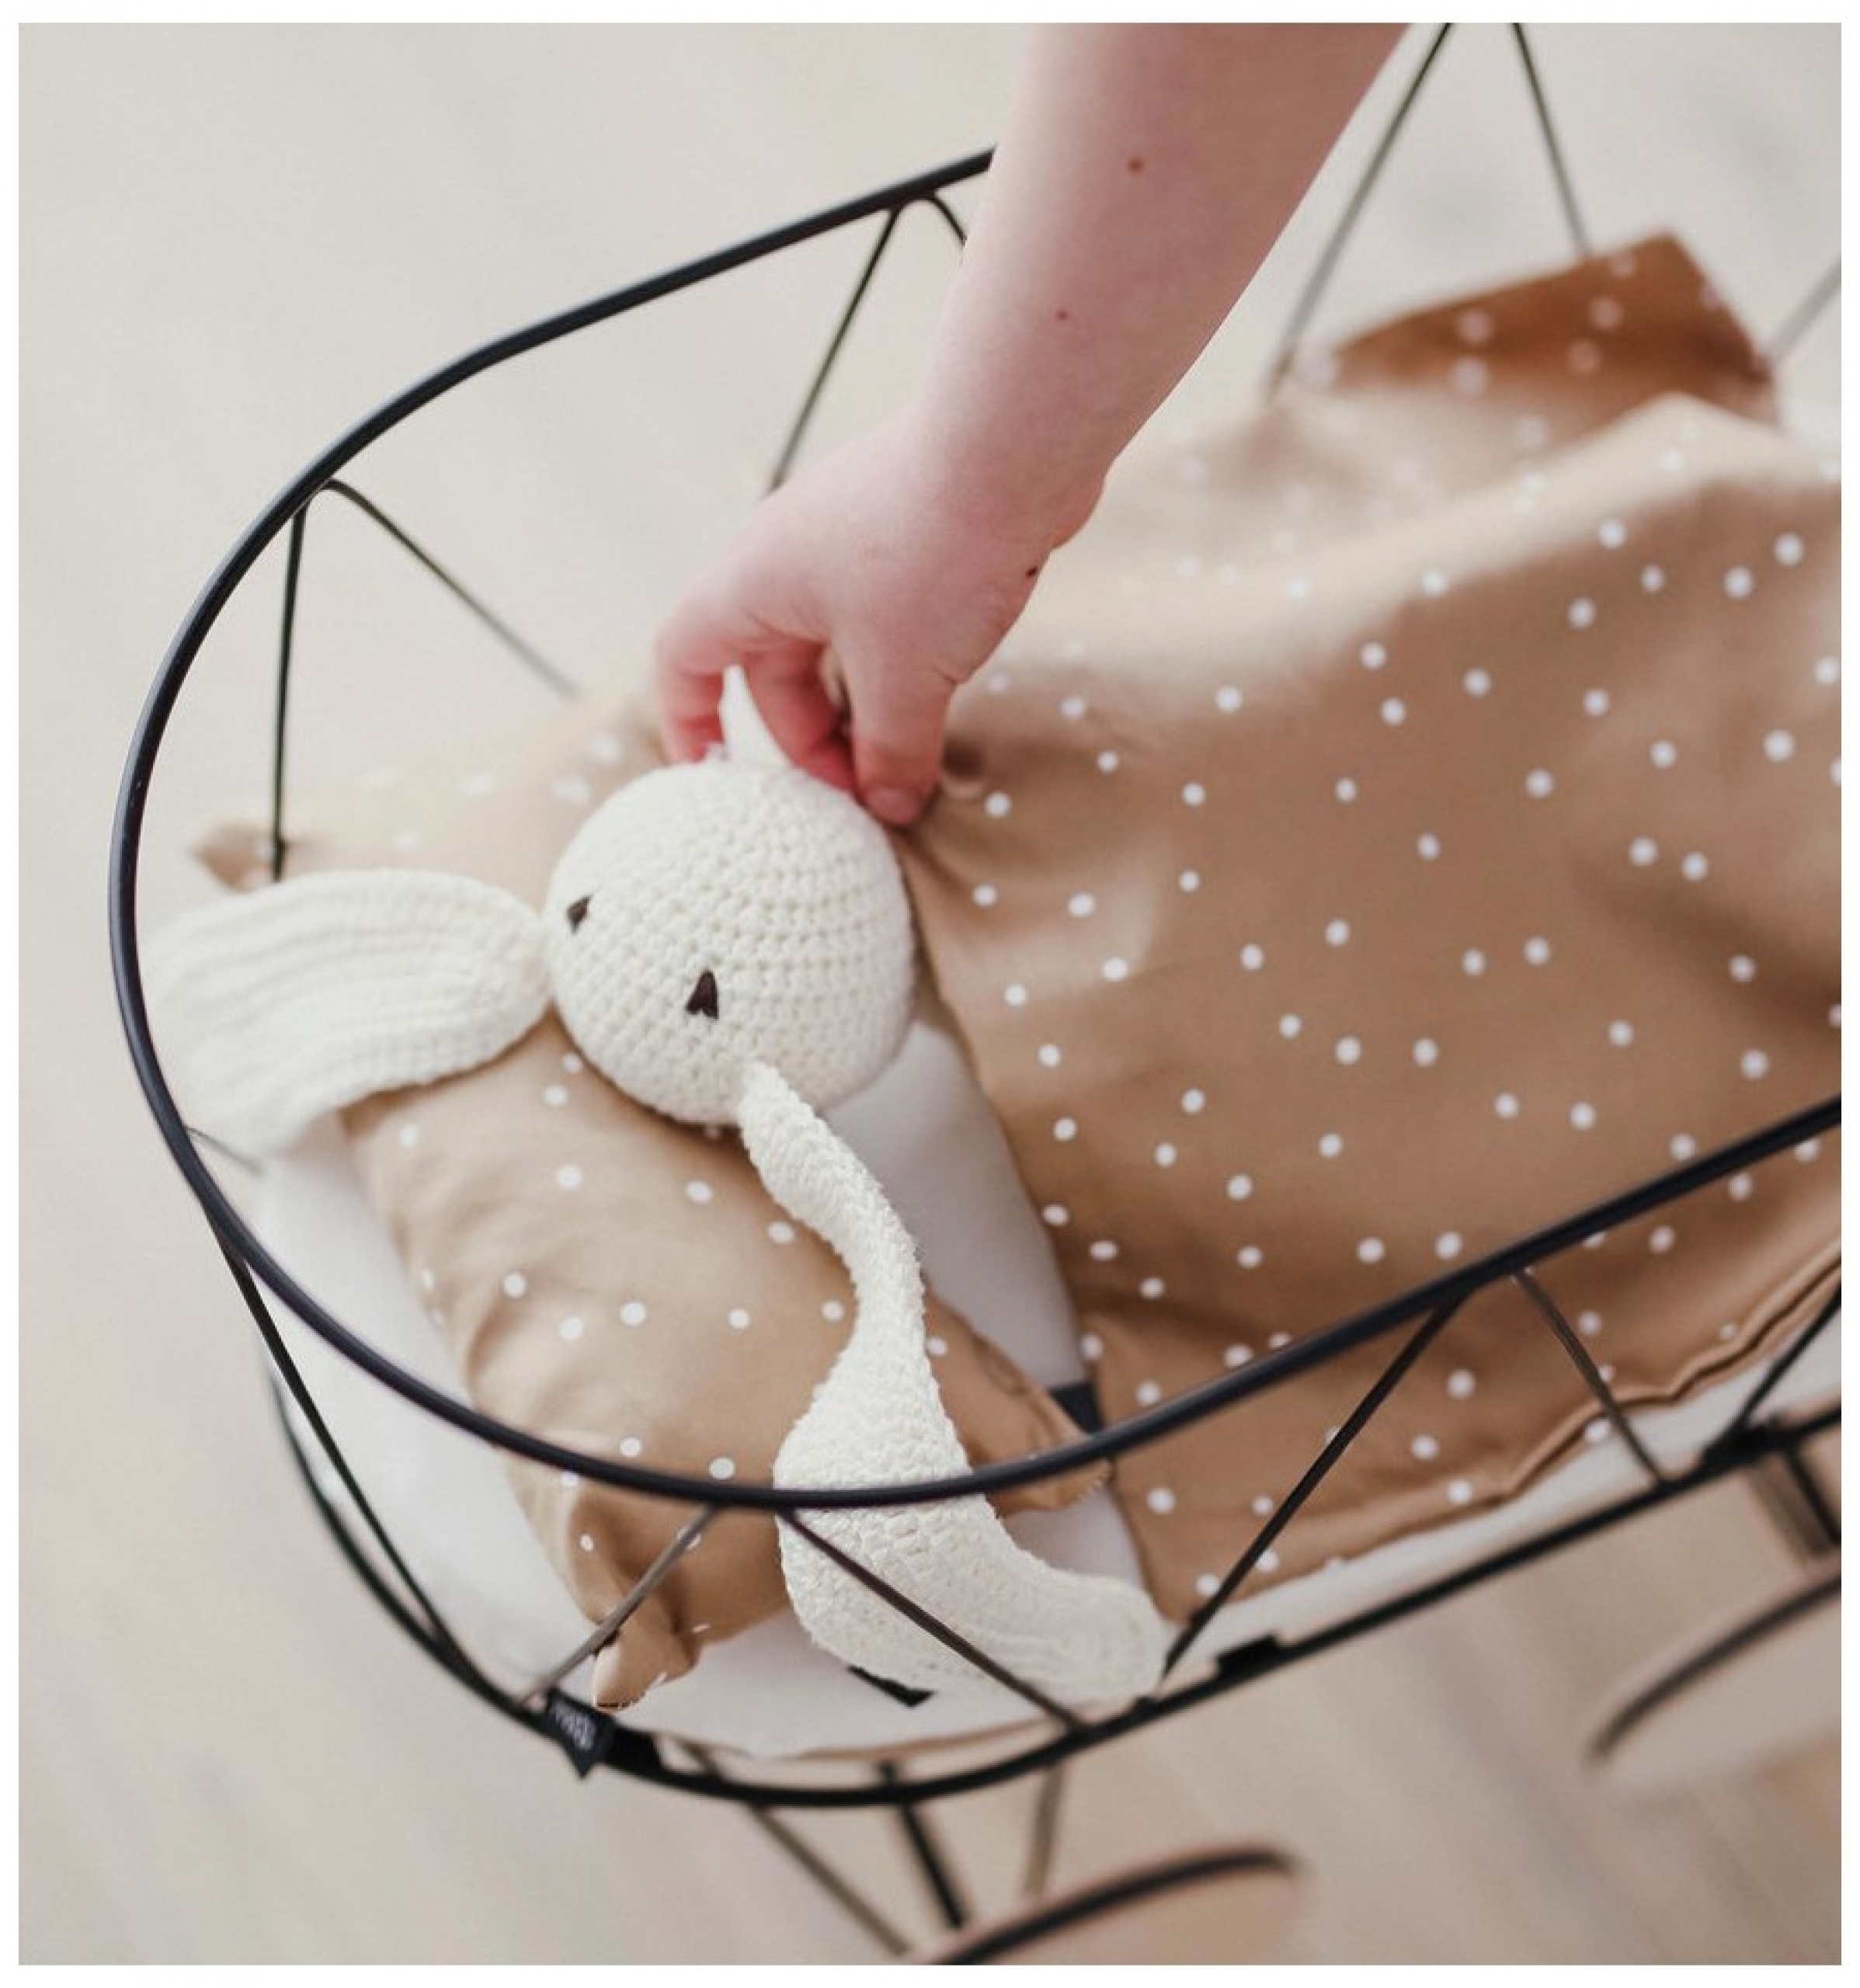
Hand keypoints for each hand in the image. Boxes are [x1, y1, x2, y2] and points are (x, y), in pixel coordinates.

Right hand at [654, 409, 1096, 824]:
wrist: (1016, 445)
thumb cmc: (935, 550)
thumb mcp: (905, 676)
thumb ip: (892, 751)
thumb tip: (892, 804)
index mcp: (752, 583)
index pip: (683, 658)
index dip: (689, 723)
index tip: (718, 779)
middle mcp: (786, 554)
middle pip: (771, 668)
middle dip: (811, 738)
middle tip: (863, 792)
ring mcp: (847, 538)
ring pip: (834, 645)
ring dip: (861, 708)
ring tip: (907, 760)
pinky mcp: (904, 530)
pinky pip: (882, 616)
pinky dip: (900, 668)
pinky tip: (944, 698)